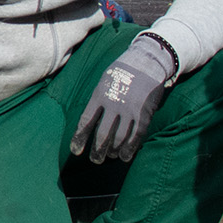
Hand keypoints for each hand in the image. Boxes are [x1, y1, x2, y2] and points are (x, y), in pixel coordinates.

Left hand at [72, 33, 177, 161]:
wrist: (146, 62)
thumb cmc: (123, 72)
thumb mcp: (104, 80)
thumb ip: (98, 99)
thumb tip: (91, 120)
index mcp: (99, 95)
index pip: (86, 121)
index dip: (80, 138)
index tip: (76, 151)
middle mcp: (113, 104)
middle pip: (102, 134)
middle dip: (97, 150)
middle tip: (95, 160)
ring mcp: (129, 110)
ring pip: (118, 138)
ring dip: (113, 151)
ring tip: (110, 156)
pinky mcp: (144, 114)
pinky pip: (136, 136)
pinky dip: (130, 148)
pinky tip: (125, 156)